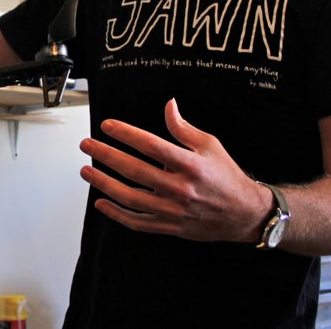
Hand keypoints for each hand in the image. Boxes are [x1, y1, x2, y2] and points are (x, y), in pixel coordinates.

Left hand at [78, 98, 270, 242]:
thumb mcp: (210, 145)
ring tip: (86, 170)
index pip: (151, 145)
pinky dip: (116, 214)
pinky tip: (101, 201)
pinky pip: (137, 222)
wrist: (244, 214)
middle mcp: (181, 188)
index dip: (126, 134)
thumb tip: (168, 105)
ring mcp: (173, 210)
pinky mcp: (169, 226)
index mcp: (191, 165)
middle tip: (87, 145)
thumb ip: (183, 128)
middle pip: (135, 171)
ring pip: (130, 198)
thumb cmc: (226, 177)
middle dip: (106, 156)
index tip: (107, 125)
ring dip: (104, 184)